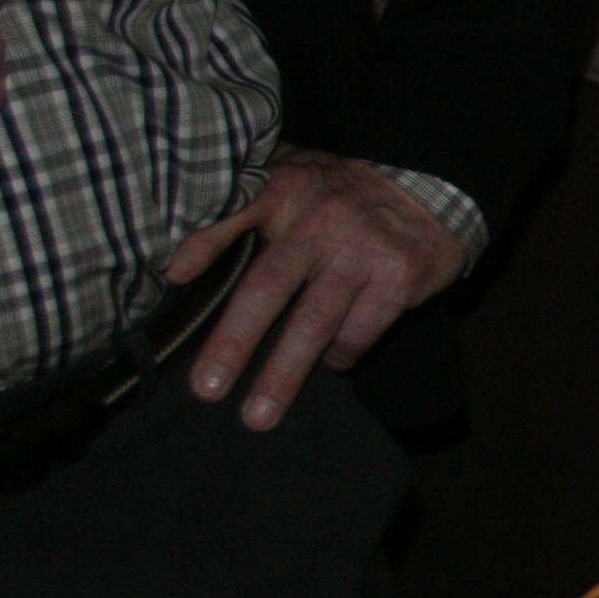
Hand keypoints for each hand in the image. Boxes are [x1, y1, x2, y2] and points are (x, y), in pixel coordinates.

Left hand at [164, 149, 465, 429]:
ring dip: (285, 373)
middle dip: (235, 340)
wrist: (426, 187)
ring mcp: (364, 251)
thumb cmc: (337, 196)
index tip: (172, 277)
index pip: (237, 213)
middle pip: (269, 286)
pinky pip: (360, 329)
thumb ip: (235, 212)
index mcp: (285, 192)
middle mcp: (321, 221)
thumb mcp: (286, 181)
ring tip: (259, 416)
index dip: (204, 242)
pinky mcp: (400, 277)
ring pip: (315, 321)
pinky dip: (341, 354)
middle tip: (206, 388)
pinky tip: (331, 362)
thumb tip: (173, 264)